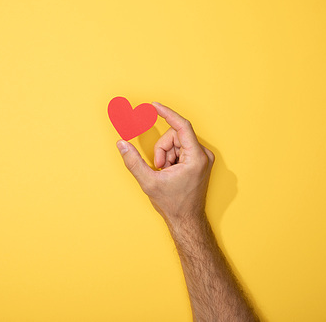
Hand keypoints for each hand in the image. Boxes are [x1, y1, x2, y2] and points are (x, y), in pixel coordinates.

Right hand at [116, 102, 214, 226]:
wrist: (186, 220)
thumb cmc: (173, 204)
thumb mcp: (149, 182)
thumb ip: (133, 161)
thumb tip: (121, 143)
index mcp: (196, 158)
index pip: (182, 126)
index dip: (167, 114)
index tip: (154, 106)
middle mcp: (203, 155)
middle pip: (176, 135)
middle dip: (162, 149)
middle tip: (159, 167)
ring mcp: (203, 158)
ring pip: (177, 142)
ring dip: (166, 154)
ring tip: (165, 172)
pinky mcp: (200, 162)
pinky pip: (181, 149)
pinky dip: (171, 158)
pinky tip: (170, 172)